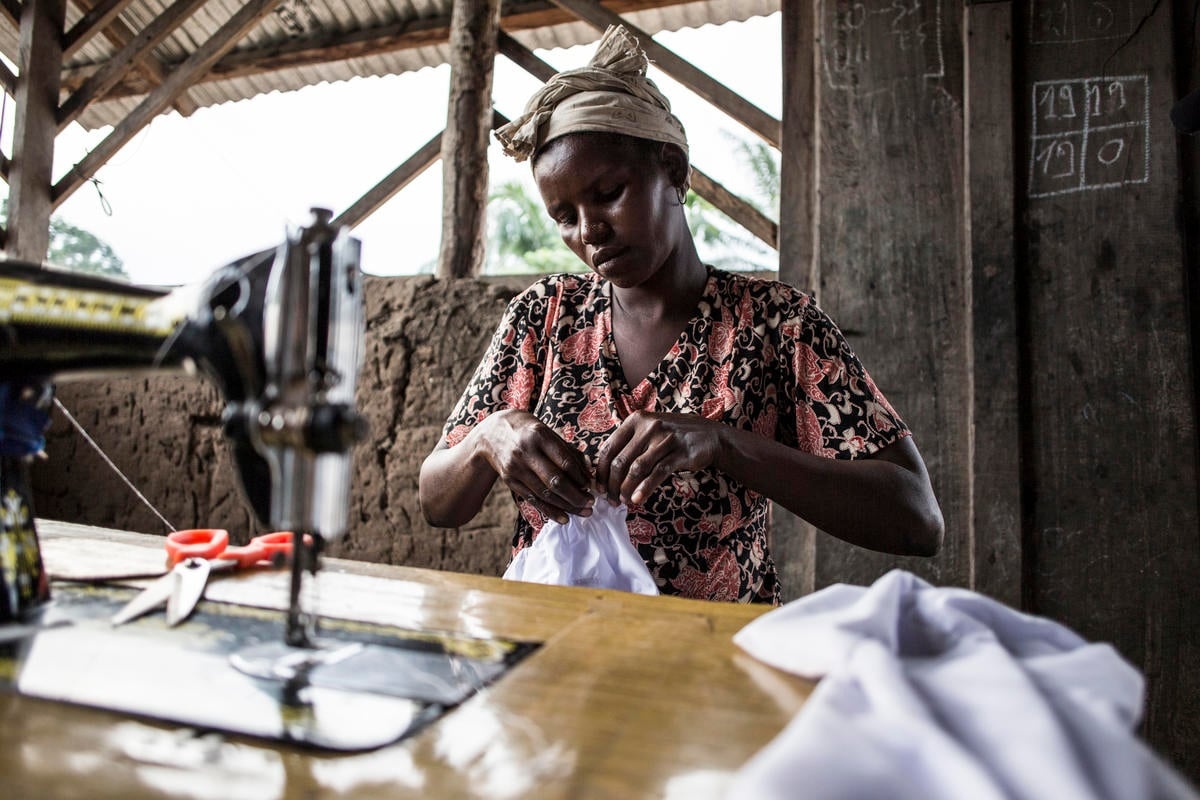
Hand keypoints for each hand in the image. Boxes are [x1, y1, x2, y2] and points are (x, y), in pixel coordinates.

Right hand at [477, 410, 593, 522]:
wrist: (491, 433)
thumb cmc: (528, 431)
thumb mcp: (548, 432)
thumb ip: (569, 451)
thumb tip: (589, 472)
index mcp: (539, 436)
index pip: (565, 462)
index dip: (581, 477)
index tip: (591, 485)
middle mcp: (526, 452)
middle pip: (555, 481)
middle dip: (576, 496)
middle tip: (591, 503)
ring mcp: (516, 468)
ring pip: (545, 494)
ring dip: (567, 506)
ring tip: (584, 512)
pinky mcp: (510, 481)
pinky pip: (533, 500)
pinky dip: (550, 511)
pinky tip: (565, 518)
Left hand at [596, 411, 723, 505]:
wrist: (710, 436)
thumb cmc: (674, 437)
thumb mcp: (649, 431)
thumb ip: (630, 445)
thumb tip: (607, 471)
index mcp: (635, 420)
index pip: (609, 448)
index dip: (601, 471)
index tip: (599, 487)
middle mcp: (648, 427)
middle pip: (620, 461)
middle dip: (612, 484)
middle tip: (611, 499)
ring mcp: (664, 439)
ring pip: (636, 469)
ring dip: (626, 489)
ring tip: (624, 501)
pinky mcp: (679, 453)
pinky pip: (657, 473)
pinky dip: (644, 488)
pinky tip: (637, 499)